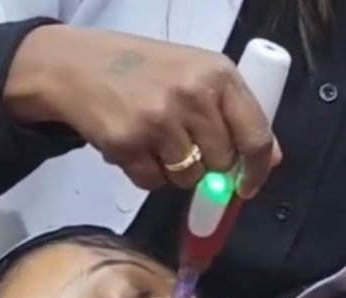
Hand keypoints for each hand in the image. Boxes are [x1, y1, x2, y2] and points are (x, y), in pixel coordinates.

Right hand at [5, 25, 280, 196]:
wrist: (74, 65)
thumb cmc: (144, 69)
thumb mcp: (197, 73)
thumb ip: (234, 111)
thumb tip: (270, 158)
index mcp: (218, 73)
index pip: (255, 136)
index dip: (257, 169)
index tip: (249, 185)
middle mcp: (193, 94)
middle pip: (222, 163)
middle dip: (208, 164)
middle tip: (186, 144)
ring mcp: (159, 119)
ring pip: (189, 178)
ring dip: (176, 170)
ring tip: (156, 140)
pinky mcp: (128, 142)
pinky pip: (154, 183)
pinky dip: (146, 174)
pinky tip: (134, 145)